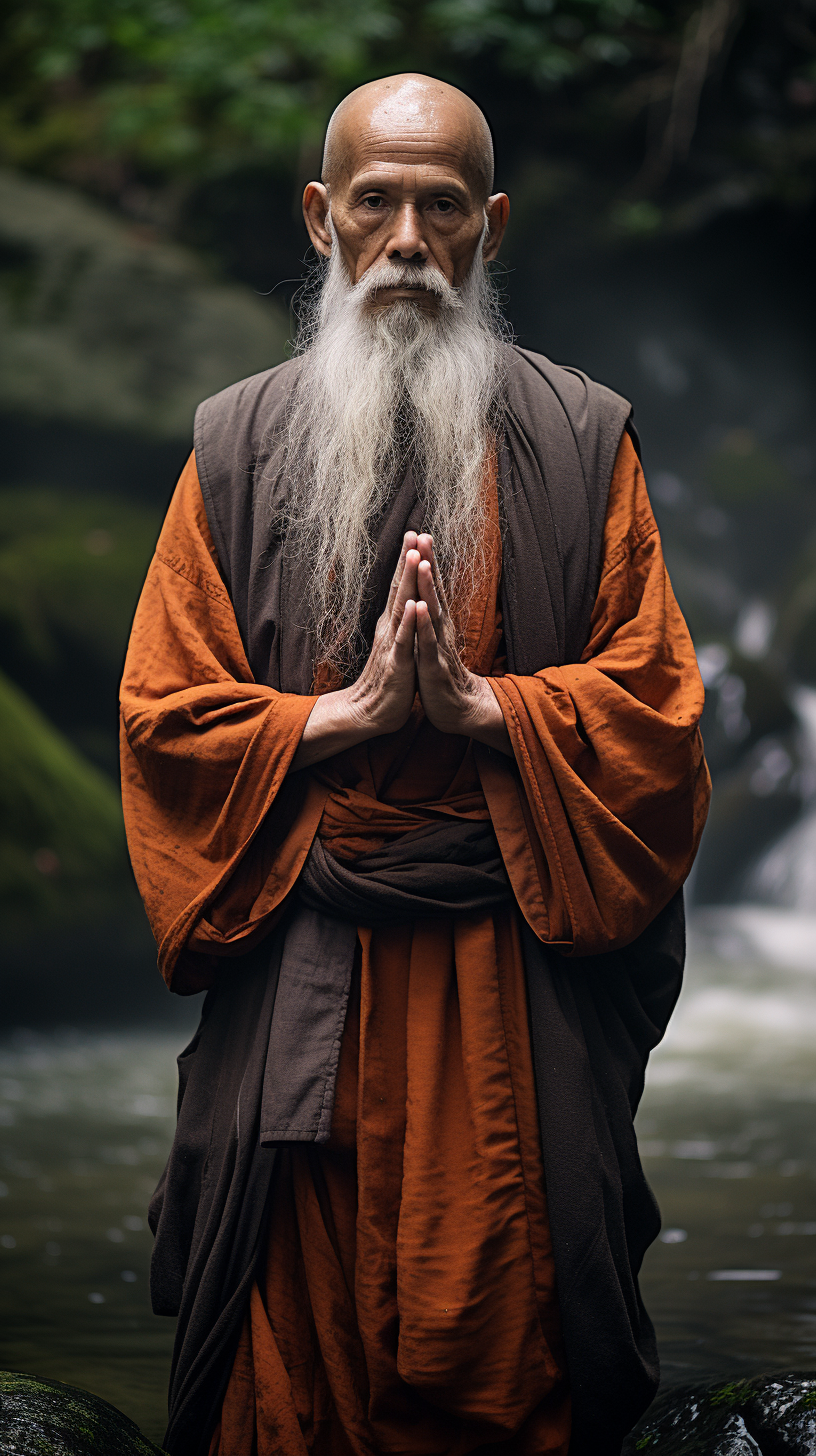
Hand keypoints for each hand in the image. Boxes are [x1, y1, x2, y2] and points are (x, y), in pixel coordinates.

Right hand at [345, 532, 418, 735]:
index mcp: (392, 624)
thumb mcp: (396, 647)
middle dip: (407, 560)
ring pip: (401, 608)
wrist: (369, 713)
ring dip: (408, 582)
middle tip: (412, 532)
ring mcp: (392, 644)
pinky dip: (409, 623)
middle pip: (399, 588)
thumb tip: (405, 604)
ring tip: (414, 556)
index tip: (414, 535)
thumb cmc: (388, 681)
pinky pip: (404, 640)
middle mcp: (390, 629)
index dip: (407, 562)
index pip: (400, 587)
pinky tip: (414, 605)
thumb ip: (400, 625)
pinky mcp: (396, 663)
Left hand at [414, 536, 511, 754]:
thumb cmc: (440, 674)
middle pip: (434, 590)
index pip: (431, 587)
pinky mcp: (433, 665)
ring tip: (424, 562)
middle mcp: (440, 629)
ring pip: (433, 612)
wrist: (457, 710)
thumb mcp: (432, 642)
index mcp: (436, 623)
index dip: (426, 561)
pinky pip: (427, 642)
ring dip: (429, 587)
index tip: (418, 534)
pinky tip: (419, 606)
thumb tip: (425, 595)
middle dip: (428, 562)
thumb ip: (430, 618)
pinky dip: (423, 624)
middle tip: (422, 534)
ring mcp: (438, 646)